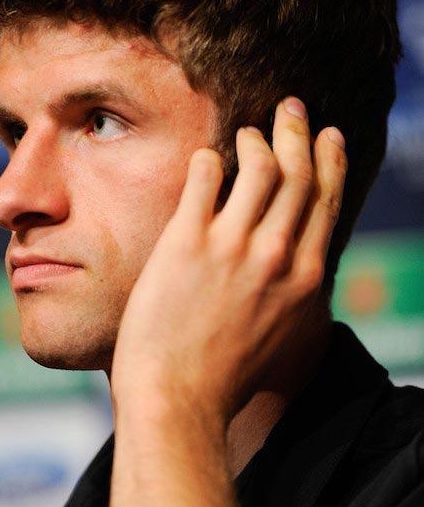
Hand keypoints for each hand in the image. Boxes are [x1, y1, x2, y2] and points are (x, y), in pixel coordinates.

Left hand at [111, 97, 346, 426]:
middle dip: (298, 131)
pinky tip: (207, 157)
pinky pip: (205, 178)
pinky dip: (210, 159)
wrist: (177, 398)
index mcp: (305, 277)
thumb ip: (303, 297)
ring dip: (257, 139)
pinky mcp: (186, 242)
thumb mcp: (288, 338)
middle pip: (298, 173)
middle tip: (292, 107)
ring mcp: (232, 246)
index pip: (325, 200)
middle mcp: (276, 255)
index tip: (329, 134)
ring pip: (259, 168)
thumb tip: (308, 266)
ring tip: (247, 130)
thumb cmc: (229, 376)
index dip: (330, 159)